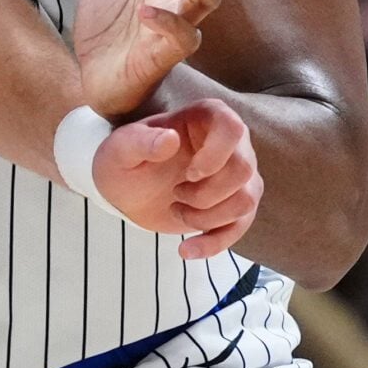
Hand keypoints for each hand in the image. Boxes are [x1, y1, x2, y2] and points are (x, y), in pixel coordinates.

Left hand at [89, 97, 261, 256]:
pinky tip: (187, 250)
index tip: (188, 174)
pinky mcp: (233, 204)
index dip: (215, 155)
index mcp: (206, 117)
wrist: (125, 189)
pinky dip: (215, 243)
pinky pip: (241, 226)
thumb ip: (140, 141)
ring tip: (176, 210)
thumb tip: (169, 140)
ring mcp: (237, 175)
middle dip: (206, 193)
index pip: (232, 128)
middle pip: (243, 170)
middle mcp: (231, 143)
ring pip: (247, 200)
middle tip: (175, 195)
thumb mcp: (120, 149)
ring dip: (208, 217)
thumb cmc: (124, 159)